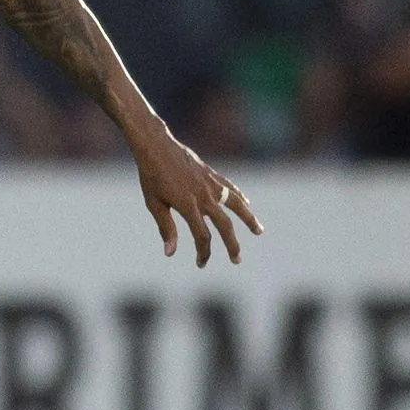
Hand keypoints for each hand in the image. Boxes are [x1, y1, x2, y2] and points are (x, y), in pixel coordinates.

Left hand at [131, 127, 261, 266]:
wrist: (156, 146)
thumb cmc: (151, 176)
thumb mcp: (154, 203)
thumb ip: (166, 228)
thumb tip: (170, 253)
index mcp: (188, 206)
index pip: (202, 236)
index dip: (203, 252)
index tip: (201, 263)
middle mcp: (204, 196)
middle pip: (224, 225)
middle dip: (232, 245)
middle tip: (237, 260)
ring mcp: (210, 184)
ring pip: (236, 205)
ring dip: (249, 219)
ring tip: (259, 231)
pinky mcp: (211, 174)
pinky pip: (230, 188)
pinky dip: (239, 197)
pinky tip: (246, 203)